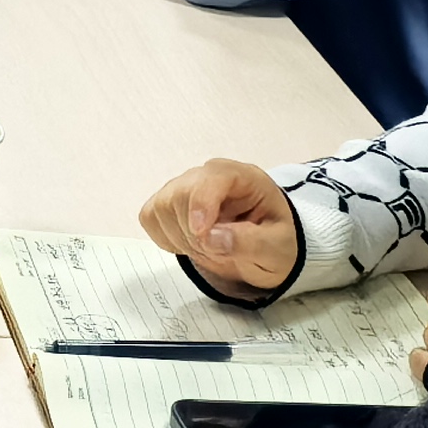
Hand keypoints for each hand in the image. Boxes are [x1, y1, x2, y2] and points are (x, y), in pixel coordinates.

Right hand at [137, 157, 300, 299]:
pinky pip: (150, 217)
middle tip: (218, 252)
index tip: (201, 236)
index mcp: (242, 177)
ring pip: (161, 207)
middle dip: (194, 233)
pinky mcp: (167, 202)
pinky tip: (190, 243)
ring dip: (181, 238)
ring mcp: (185, 186)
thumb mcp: (277, 248)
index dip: (201, 204)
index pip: (212, 178)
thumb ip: (249, 242)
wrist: (266, 249)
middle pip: (180, 194)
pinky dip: (166, 237)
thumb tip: (212, 237)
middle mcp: (209, 175)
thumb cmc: (276, 242)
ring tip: (208, 248)